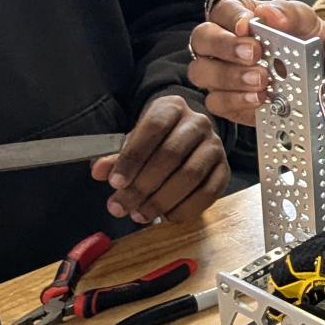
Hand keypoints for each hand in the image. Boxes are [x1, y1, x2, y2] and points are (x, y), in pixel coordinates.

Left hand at [91, 95, 229, 224]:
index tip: (114, 183)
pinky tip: (166, 216)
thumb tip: (99, 171)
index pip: (153, 127)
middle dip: (142, 185)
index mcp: (172, 108)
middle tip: (121, 206)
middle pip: (171, 154)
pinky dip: (185, 208)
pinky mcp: (224, 170)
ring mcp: (215, 146)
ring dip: (161, 200)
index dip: (133, 157)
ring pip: (190, 175)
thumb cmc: (155, 142)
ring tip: (140, 214)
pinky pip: (209, 193)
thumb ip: (114, 156)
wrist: (189, 141)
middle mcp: (198, 123)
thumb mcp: (133, 141)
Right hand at [187, 0, 324, 124]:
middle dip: (227, 47)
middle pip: (202, 40)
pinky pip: (217, 102)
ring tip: (260, 80)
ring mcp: (216, 73)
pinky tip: (259, 98)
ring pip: (203, 73)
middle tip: (254, 54)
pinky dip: (237, 101)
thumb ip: (287, 13)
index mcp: (234, 15)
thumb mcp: (302, 20)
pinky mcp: (223, 101)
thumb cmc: (299, 39)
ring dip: (231, 77)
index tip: (248, 25)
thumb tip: (269, 14)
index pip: (222, 11)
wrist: (316, 71)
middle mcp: (218, 43)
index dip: (232, 18)